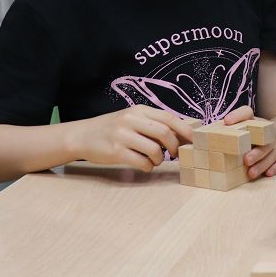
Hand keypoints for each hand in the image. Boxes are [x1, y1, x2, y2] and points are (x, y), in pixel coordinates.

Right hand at [69, 106, 194, 172]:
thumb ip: (153, 123)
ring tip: (156, 160)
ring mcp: (122, 135)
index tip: (194, 140)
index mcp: (139, 110)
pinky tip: (145, 165)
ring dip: (160, 158)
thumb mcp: (132, 119)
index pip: (169, 117)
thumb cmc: (112, 128)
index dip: (185, 130)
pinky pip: (141, 161)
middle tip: (174, 154)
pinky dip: (148, 166)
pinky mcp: (115, 152)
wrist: (81, 136)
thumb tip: (182, 132)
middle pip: (165, 133)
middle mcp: (131, 119)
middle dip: (175, 146)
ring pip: (155, 149)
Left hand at [222, 105, 275, 178]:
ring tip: (251, 173)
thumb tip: (192, 135)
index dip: (237, 115)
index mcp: (251, 121)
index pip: (246, 112)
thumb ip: (216, 131)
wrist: (266, 135)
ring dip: (263, 163)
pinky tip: (268, 173)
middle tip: (246, 160)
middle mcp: (263, 131)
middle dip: (256, 151)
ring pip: (272, 152)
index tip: (226, 122)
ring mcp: (273, 143)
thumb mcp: (231, 131)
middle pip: (264, 138)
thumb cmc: (242, 135)